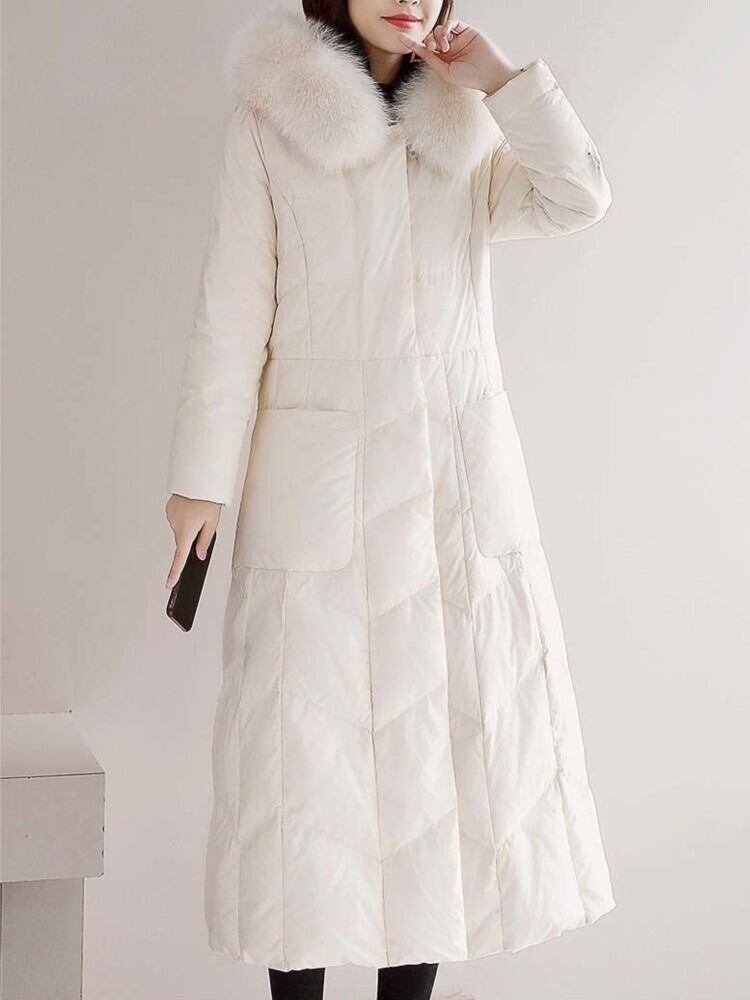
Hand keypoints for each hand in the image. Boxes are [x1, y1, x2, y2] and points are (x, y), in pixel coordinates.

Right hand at [164, 494, 221, 589]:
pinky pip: (177, 519)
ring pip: (180, 529)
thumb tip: (199, 556)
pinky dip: (184, 517)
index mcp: (186, 531)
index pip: (180, 557)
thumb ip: (204, 541)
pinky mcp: (169, 510)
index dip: (175, 572)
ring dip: (188, 526)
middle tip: (203, 523)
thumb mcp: (212, 523)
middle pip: (183, 541)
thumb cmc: (207, 501)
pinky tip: (190, 508)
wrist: (198, 479)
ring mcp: (170, 517)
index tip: (169, 584)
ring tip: (198, 511)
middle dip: (192, 538)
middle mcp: (175, 526)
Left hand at [396, 20, 523, 95]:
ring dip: (438, 37)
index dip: (412, 43)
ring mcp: (457, 39)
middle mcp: (449, 48)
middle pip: (430, 37)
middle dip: (428, 41)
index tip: (400, 38)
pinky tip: (448, 39)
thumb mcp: (445, 72)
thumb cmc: (469, 78)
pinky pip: (452, 23)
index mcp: (443, 59)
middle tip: (433, 49)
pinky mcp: (466, 30)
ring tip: (445, 48)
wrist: (488, 74)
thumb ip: (431, 61)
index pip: (425, 49)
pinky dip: (447, 28)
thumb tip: (419, 51)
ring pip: (440, 29)